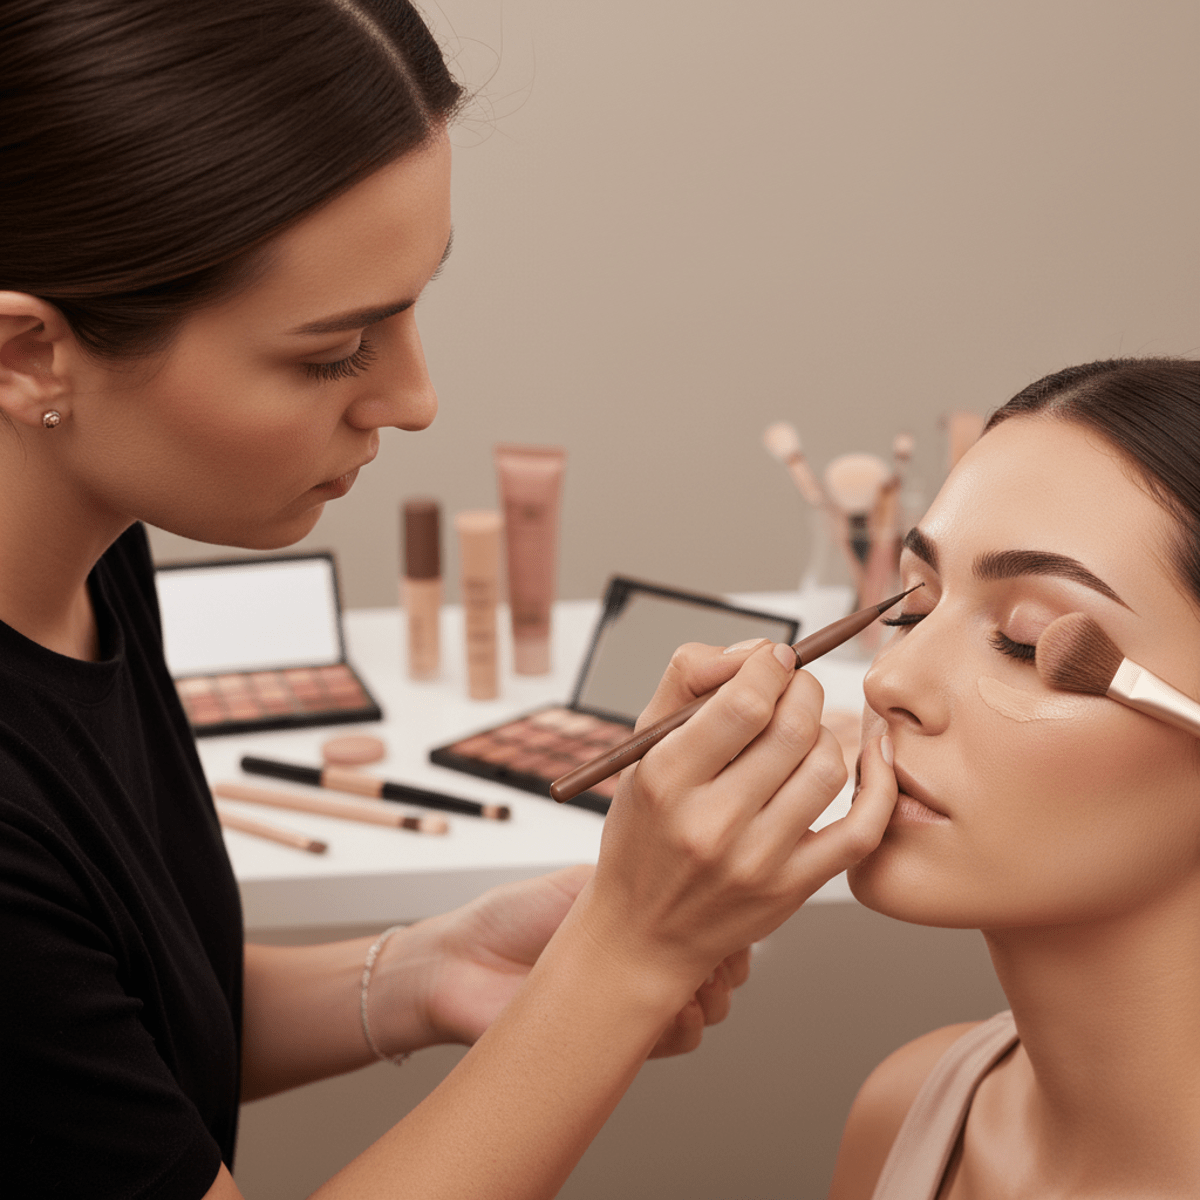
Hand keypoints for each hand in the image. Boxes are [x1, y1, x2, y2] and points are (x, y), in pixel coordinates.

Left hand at [393, 866, 750, 1055]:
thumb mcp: (584, 882)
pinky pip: (683, 1039)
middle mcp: (648, 959)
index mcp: (643, 914)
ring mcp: (640, 1000)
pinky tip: (666, 1005)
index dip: (726, 911)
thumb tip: (693, 861)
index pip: (710, 914)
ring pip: (713, 1004)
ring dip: (711, 989)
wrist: (467, 966)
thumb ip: (641, 873)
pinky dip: (684, 1022)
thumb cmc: (517, 915)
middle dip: (730, 952)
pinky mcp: (628, 1041)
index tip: (727, 900)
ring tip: (685, 976)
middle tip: (712, 945)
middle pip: (724, 961)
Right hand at [575, 638, 896, 1003]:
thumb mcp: (643, 747)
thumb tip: (758, 652)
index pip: (744, 701)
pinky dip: (878, 784)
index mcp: (667, 778)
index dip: (771, 664)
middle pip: (794, 728)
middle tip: (794, 688)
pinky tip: (870, 758)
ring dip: (825, 733)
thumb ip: (690, 679)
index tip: (774, 659)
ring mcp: (757, 861)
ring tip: (802, 734)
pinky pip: (862, 829)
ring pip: (827, 767)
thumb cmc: (644, 828)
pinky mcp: (793, 889)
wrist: (642, 932)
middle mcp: (711, 822)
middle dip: (804, 690)